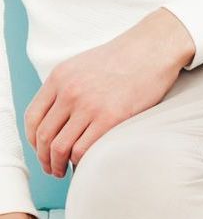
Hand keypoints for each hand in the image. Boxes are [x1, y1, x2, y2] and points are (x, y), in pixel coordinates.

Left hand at [24, 9, 195, 176]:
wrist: (154, 47)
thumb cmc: (125, 57)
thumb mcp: (83, 64)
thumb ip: (66, 87)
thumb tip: (57, 118)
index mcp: (60, 77)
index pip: (32, 117)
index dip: (32, 140)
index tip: (40, 149)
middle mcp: (70, 91)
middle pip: (43, 136)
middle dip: (44, 158)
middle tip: (51, 167)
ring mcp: (89, 105)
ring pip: (60, 148)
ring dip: (58, 165)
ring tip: (64, 171)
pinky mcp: (110, 117)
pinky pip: (83, 150)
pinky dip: (79, 162)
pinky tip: (84, 162)